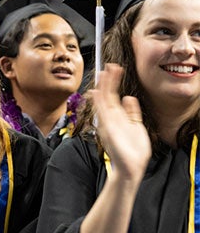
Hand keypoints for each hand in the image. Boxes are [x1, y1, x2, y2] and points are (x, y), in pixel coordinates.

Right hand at [90, 64, 150, 179]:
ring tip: (105, 72)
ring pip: (103, 99)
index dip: (114, 83)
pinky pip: (101, 111)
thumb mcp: (137, 126)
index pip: (113, 96)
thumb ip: (132, 112)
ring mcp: (107, 122)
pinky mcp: (107, 127)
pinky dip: (98, 100)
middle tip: (110, 66)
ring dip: (104, 86)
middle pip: (107, 95)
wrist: (131, 166)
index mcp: (118, 116)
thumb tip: (129, 97)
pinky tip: (97, 91)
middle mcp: (110, 118)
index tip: (116, 70)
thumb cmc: (134, 150)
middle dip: (109, 80)